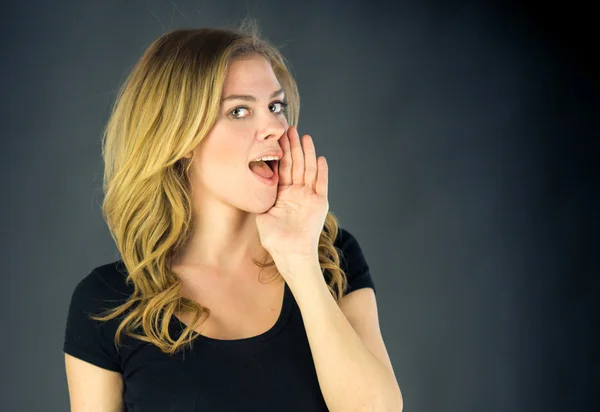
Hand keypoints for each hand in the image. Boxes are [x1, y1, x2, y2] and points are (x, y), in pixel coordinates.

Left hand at [255, 125, 328, 277]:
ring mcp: (309, 196)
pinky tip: (320, 158)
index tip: (277, 136)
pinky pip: (321, 183)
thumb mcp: (262, 214)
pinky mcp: (319, 202)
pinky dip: (321, 171)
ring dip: (307, 153)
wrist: (290, 253)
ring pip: (309, 169)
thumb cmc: (274, 239)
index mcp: (283, 193)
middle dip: (293, 146)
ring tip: (305, 137)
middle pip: (296, 164)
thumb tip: (246, 184)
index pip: (282, 167)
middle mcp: (297, 192)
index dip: (280, 152)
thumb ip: (259, 197)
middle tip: (290, 128)